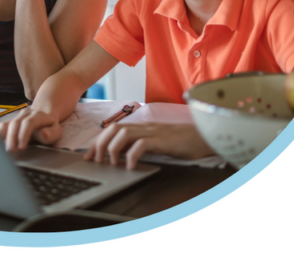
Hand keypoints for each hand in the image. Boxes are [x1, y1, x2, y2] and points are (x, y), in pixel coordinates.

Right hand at [0, 108, 62, 151]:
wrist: (45, 119)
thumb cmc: (50, 129)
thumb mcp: (57, 132)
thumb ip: (52, 134)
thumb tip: (43, 134)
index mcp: (38, 115)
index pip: (29, 122)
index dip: (23, 134)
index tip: (21, 148)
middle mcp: (26, 114)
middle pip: (15, 123)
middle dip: (12, 138)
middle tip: (11, 151)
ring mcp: (17, 118)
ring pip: (7, 124)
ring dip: (5, 138)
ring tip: (5, 150)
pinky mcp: (11, 124)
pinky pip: (2, 127)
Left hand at [84, 122, 213, 169]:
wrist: (205, 137)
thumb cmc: (183, 142)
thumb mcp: (158, 143)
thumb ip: (141, 145)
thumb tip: (122, 156)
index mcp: (141, 127)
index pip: (113, 129)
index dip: (98, 141)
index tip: (88, 156)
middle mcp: (144, 126)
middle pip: (114, 128)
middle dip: (100, 144)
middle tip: (95, 161)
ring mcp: (153, 132)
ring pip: (124, 132)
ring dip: (113, 148)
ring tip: (111, 163)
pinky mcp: (162, 140)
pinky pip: (142, 144)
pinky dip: (132, 154)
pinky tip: (130, 166)